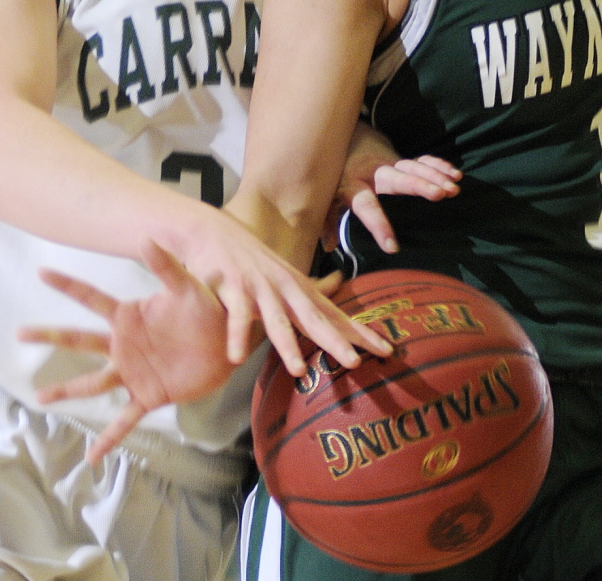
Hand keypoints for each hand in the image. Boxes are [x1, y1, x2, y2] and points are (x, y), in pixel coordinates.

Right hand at [18, 242, 236, 461]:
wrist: (227, 343)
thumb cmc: (207, 310)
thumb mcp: (188, 287)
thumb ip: (167, 267)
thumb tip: (147, 240)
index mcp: (130, 316)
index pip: (92, 298)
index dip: (67, 284)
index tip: (42, 271)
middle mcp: (124, 344)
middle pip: (79, 340)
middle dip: (49, 336)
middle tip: (19, 333)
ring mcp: (132, 372)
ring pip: (92, 383)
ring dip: (66, 390)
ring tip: (39, 399)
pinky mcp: (148, 396)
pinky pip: (124, 420)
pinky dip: (108, 438)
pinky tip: (92, 457)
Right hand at [176, 206, 391, 377]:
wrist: (212, 230)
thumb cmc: (250, 256)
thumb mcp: (285, 273)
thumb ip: (309, 287)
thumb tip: (339, 283)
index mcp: (299, 290)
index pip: (336, 316)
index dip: (360, 333)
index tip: (388, 351)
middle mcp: (285, 288)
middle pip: (314, 318)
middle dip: (335, 341)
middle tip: (356, 362)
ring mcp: (259, 287)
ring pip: (276, 319)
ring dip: (287, 344)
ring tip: (298, 370)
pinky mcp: (233, 287)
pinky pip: (236, 314)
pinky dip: (237, 335)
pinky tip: (237, 357)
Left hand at [323, 121, 460, 251]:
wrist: (341, 135)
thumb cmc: (334, 172)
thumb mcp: (326, 196)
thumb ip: (327, 221)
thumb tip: (327, 247)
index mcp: (353, 185)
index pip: (366, 207)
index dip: (378, 225)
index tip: (392, 246)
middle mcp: (373, 172)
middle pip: (397, 179)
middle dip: (418, 185)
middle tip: (438, 195)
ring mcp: (389, 163)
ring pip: (413, 167)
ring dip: (434, 176)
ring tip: (453, 189)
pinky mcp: (401, 159)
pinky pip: (422, 160)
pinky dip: (438, 166)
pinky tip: (455, 175)